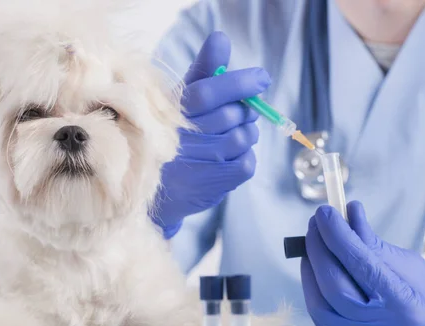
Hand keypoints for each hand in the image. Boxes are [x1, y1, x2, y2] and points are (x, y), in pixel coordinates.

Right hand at [149, 31, 270, 237]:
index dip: (238, 83)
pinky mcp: (214, 183)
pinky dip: (244, 157)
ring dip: (243, 136)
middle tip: (235, 115)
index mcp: (171, 112)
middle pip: (233, 115)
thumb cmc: (176, 135)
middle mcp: (182, 137)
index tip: (261, 78)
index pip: (208, 93)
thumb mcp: (183, 100)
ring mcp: (198, 163)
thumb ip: (204, 69)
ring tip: (226, 139)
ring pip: (243, 138)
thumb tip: (220, 38)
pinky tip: (226, 159)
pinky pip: (247, 161)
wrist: (163, 190)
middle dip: (242, 112)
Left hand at [301, 201, 424, 325]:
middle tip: (315, 225)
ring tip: (313, 249)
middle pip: (334, 286)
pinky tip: (316, 277)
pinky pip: (322, 324)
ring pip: (320, 307)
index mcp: (404, 304)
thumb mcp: (410, 264)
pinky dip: (315, 296)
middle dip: (318, 250)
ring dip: (310, 273)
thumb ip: (372, 242)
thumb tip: (346, 212)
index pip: (360, 264)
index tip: (324, 212)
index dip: (337, 235)